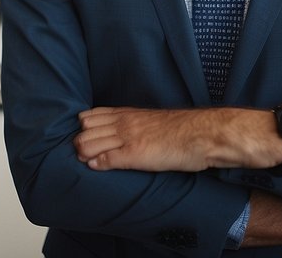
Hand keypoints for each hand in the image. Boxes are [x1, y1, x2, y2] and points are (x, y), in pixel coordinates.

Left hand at [75, 107, 215, 171]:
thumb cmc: (183, 130)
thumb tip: (122, 134)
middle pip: (85, 128)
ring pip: (89, 143)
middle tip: (82, 153)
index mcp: (128, 114)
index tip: (83, 137)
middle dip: (79, 141)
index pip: (92, 115)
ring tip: (86, 161)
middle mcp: (124, 123)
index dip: (84, 127)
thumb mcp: (152, 121)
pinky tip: (95, 168)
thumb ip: (135, 124)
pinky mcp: (134, 154)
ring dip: (84, 153)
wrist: (202, 134)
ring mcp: (127, 138)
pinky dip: (97, 164)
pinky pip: (106, 159)